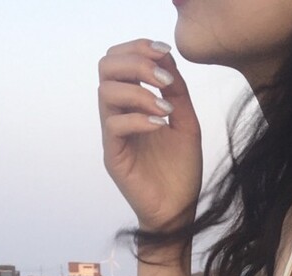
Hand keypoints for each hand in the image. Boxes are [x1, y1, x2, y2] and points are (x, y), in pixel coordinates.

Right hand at [97, 38, 202, 232]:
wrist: (178, 211)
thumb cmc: (181, 171)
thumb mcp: (186, 123)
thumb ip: (177, 92)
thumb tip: (167, 59)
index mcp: (132, 104)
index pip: (120, 61)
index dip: (138, 48)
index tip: (164, 52)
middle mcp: (118, 115)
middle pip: (105, 68)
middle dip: (135, 62)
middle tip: (163, 79)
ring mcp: (113, 135)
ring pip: (106, 92)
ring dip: (139, 91)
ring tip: (166, 108)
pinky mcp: (113, 156)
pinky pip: (114, 125)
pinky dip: (139, 118)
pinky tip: (161, 125)